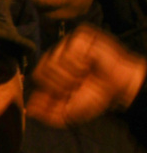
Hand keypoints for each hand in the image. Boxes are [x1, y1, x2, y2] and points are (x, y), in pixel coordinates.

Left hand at [27, 26, 146, 126]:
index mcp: (51, 71)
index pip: (35, 79)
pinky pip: (66, 54)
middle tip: (76, 87)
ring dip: (70, 77)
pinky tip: (88, 65)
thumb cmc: (97, 96)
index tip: (61, 98)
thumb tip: (29, 111)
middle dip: (59, 87)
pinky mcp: (78, 37)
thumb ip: (49, 114)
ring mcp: (66, 45)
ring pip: (51, 63)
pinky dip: (78, 65)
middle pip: (40, 73)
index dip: (44, 93)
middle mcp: (55, 56)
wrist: (123, 87)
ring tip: (84, 76)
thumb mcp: (71, 111)